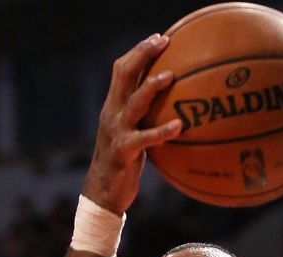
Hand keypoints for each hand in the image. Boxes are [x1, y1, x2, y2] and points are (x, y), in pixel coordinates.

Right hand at [81, 34, 182, 215]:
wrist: (103, 192)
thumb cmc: (124, 162)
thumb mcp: (133, 133)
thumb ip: (146, 117)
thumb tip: (177, 106)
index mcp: (114, 106)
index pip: (122, 70)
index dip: (139, 52)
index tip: (159, 38)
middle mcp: (112, 113)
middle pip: (123, 75)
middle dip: (142, 55)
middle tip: (163, 42)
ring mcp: (117, 132)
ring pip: (133, 102)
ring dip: (151, 87)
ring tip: (171, 76)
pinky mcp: (124, 151)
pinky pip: (145, 138)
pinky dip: (162, 131)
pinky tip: (180, 126)